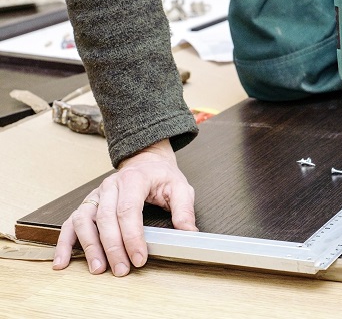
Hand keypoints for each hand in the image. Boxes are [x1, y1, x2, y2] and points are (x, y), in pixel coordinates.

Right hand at [52, 139, 197, 275]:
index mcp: (134, 180)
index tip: (139, 258)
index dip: (132, 236)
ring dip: (89, 246)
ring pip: (84, 220)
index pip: (128, 210)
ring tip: (98, 268)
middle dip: (113, 247)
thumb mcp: (180, 188)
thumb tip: (189, 234)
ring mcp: (96, 195)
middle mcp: (110, 186)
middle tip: (122, 269)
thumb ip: (184, 210)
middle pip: (105, 218)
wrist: (146, 161)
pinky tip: (62, 261)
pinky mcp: (88, 204)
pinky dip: (65, 242)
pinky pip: (71, 223)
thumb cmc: (161, 176)